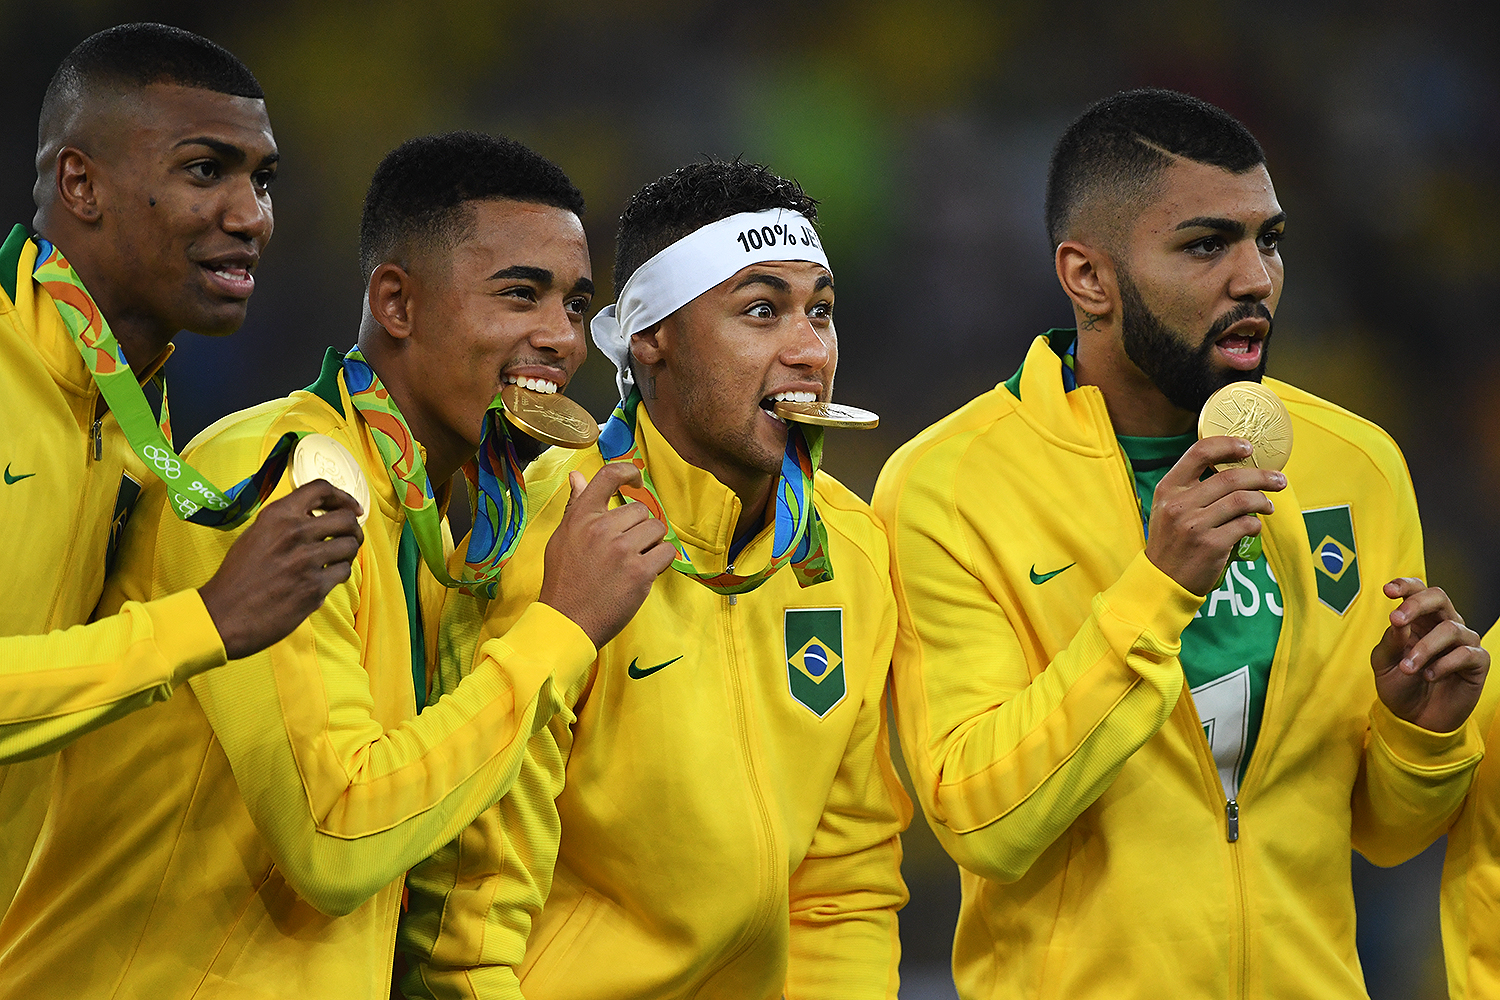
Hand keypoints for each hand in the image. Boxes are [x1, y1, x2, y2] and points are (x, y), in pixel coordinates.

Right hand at [199, 481, 364, 659]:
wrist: (224, 615)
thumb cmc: (238, 577)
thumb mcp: (256, 535)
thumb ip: (285, 522)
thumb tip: (318, 519)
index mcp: (277, 515)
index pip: (321, 488)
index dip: (343, 496)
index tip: (352, 508)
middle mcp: (294, 533)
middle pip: (346, 519)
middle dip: (354, 528)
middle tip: (350, 537)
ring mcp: (306, 560)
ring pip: (350, 545)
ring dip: (348, 553)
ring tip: (336, 560)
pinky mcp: (314, 587)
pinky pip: (344, 572)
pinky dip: (339, 575)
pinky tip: (326, 579)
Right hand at [538, 462, 675, 647]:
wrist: (567, 622)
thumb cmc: (564, 581)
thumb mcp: (562, 537)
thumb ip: (576, 506)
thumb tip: (578, 475)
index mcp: (581, 517)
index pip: (608, 476)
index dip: (627, 471)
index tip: (636, 479)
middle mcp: (602, 529)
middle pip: (641, 510)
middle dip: (639, 528)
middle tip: (626, 550)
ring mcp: (622, 551)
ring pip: (656, 529)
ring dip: (652, 544)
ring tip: (635, 561)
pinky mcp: (640, 573)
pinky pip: (667, 552)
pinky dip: (661, 562)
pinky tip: (645, 572)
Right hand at [1144, 436, 1285, 595]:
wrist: (1162, 580)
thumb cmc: (1171, 542)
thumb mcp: (1168, 509)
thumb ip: (1191, 489)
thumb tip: (1233, 471)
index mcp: (1168, 488)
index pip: (1200, 452)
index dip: (1228, 445)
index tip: (1248, 448)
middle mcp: (1180, 504)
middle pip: (1230, 478)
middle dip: (1262, 476)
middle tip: (1278, 480)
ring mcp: (1195, 525)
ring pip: (1243, 500)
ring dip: (1263, 501)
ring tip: (1268, 506)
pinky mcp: (1212, 545)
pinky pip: (1245, 525)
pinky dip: (1255, 525)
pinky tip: (1253, 527)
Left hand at [1371, 578, 1487, 732]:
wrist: (1415, 719)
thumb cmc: (1400, 685)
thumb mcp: (1384, 664)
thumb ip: (1390, 641)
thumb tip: (1398, 620)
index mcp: (1418, 619)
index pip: (1418, 591)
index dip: (1405, 586)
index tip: (1388, 591)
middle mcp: (1442, 624)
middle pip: (1439, 597)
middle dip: (1416, 604)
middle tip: (1396, 620)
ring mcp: (1463, 642)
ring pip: (1451, 628)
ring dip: (1424, 647)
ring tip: (1407, 668)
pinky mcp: (1477, 662)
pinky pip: (1467, 653)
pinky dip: (1444, 664)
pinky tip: (1428, 676)